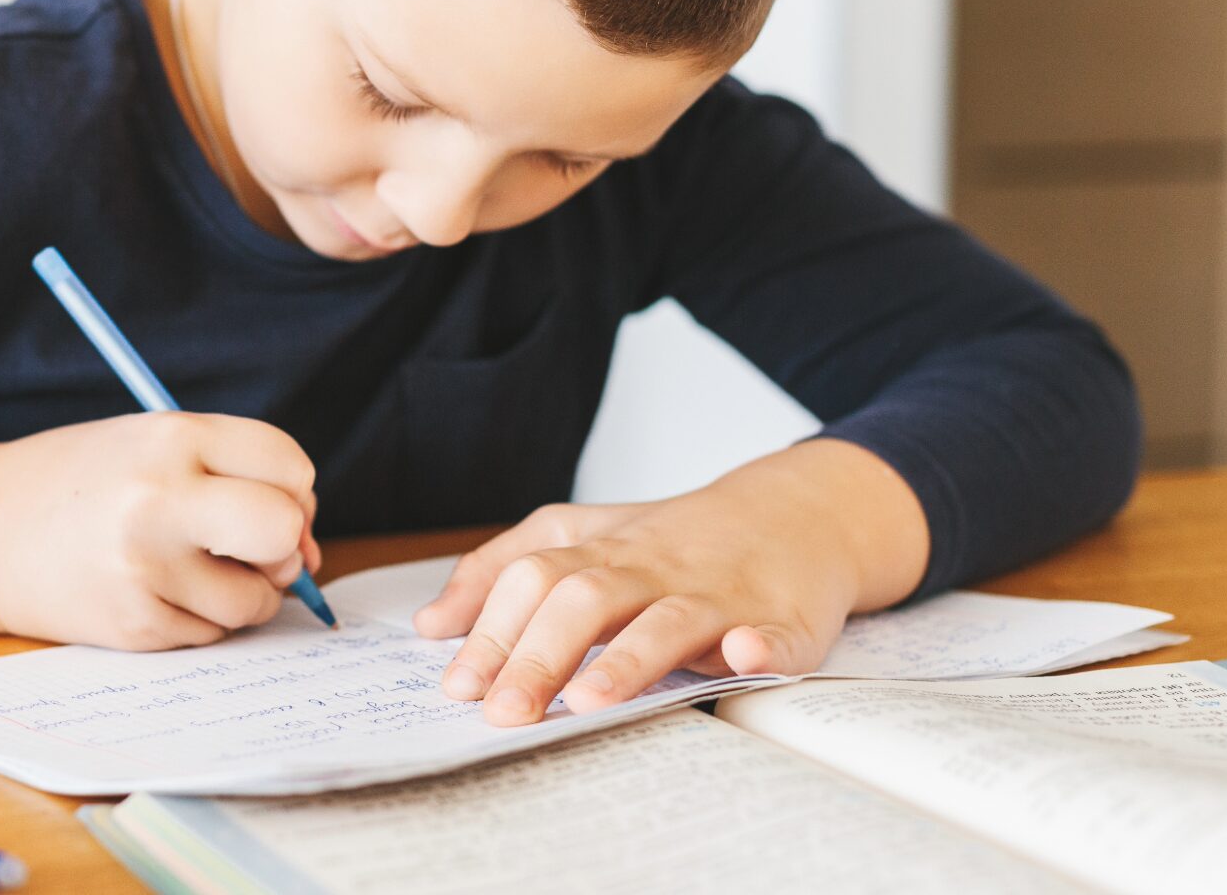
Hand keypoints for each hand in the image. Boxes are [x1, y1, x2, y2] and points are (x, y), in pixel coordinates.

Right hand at [0, 411, 320, 648]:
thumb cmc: (85, 483)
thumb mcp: (154, 445)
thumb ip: (237, 478)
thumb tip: (311, 555)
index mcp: (172, 439)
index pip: (289, 466)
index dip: (293, 489)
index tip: (269, 498)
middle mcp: (161, 501)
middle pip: (282, 530)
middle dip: (286, 544)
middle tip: (256, 545)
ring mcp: (147, 569)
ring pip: (257, 598)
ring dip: (244, 590)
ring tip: (191, 567)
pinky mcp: (135, 625)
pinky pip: (214, 633)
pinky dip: (203, 618)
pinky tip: (158, 591)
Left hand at [411, 439, 927, 724]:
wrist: (795, 512)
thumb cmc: (676, 540)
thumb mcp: (582, 537)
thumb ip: (502, 571)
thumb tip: (432, 624)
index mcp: (602, 553)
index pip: (532, 581)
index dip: (492, 631)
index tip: (458, 685)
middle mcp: (652, 570)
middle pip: (586, 600)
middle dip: (539, 656)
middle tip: (505, 713)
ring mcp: (718, 594)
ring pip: (667, 619)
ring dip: (629, 659)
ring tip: (588, 701)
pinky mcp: (780, 619)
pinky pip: (773, 634)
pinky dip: (758, 647)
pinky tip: (743, 657)